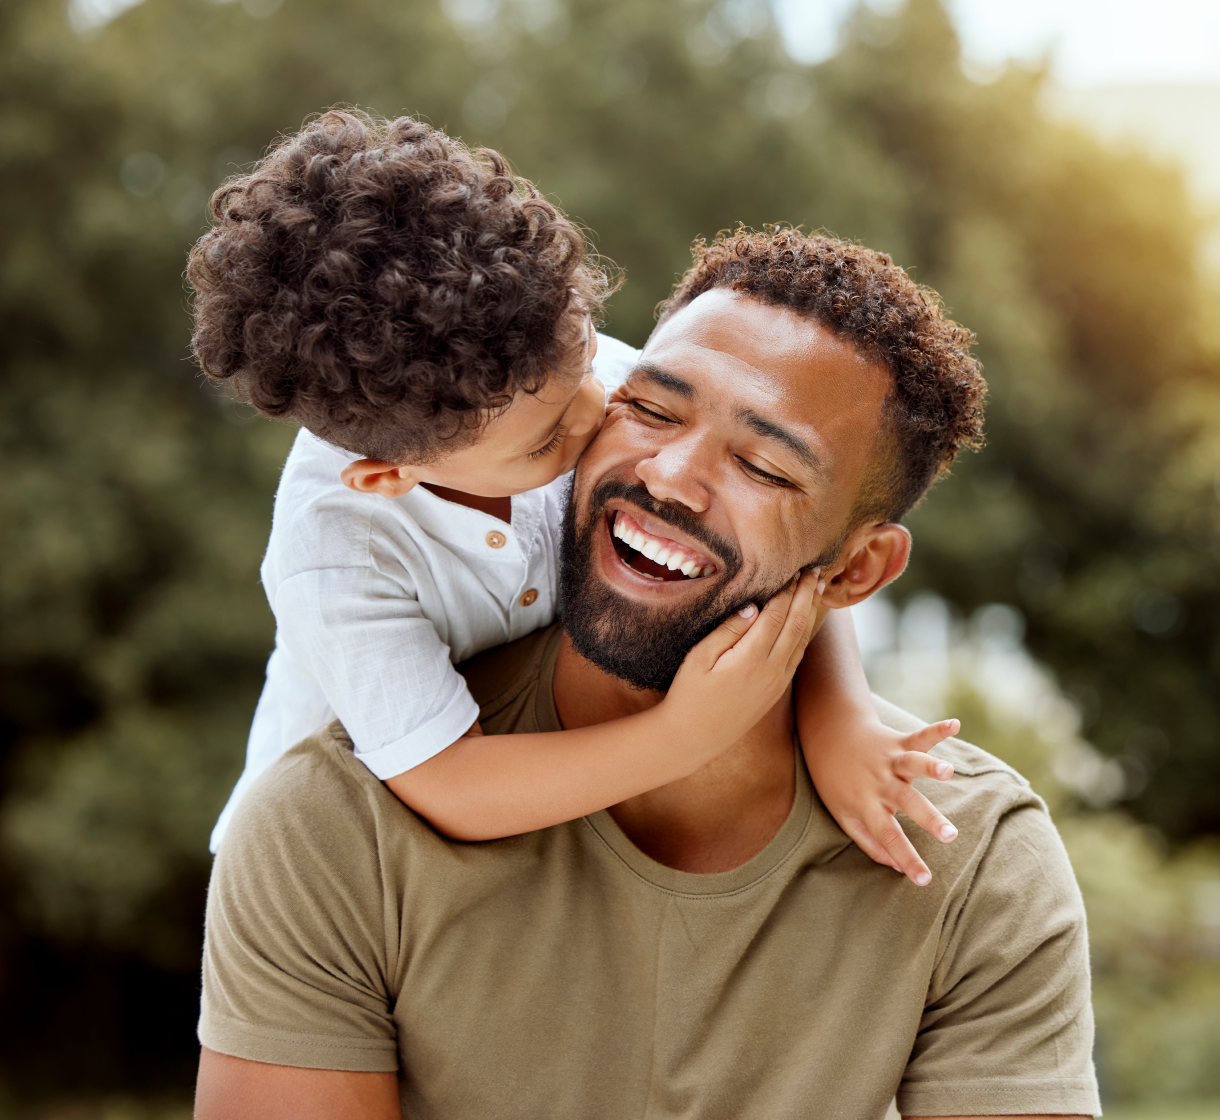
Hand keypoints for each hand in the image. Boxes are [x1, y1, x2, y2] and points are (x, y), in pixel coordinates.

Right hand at [660, 569, 823, 751]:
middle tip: (814, 571)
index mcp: (751, 658)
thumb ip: (727, 631)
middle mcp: (771, 670)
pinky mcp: (776, 691)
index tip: (793, 569)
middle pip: (796, 624)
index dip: (787, 591)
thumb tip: (753, 608)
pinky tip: (804, 620)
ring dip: (811, 612)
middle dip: (806, 595)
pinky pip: (797, 656)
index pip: (777, 615)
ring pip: (802, 640)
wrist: (695, 738)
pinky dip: (804, 633)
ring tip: (817, 589)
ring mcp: (777, 682)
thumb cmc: (689, 694)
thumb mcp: (699, 658)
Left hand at [805, 716, 960, 884]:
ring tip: (948, 770)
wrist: (827, 736)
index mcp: (867, 805)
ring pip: (912, 764)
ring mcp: (889, 761)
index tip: (925, 880)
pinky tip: (955, 725)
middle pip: (906, 803)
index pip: (888, 837)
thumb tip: (897, 868)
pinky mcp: (897, 742)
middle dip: (929, 818)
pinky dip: (937, 730)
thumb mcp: (844, 816)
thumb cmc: (837, 782)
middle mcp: (880, 783)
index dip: (906, 859)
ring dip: (930, 766)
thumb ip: (870, 843)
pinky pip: (919, 736)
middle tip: (950, 835)